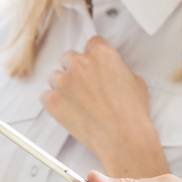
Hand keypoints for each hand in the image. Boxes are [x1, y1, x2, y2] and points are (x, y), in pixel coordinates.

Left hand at [45, 36, 162, 175]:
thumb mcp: (135, 81)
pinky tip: (68, 111)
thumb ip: (118, 69)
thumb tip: (113, 72)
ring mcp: (63, 81)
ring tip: (78, 102)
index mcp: (101, 54)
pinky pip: (45, 96)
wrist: (123, 138)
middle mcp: (79, 63)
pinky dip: (54, 102)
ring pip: (55, 77)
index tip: (94, 65)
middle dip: (75, 70)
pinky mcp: (52, 99)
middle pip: (69, 58)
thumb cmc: (131, 113)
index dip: (94, 56)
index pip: (91, 43)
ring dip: (63, 86)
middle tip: (85, 86)